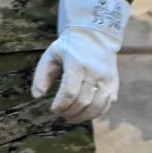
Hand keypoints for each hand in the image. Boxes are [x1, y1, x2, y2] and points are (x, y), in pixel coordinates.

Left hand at [32, 0, 126, 122]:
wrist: (95, 36)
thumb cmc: (69, 47)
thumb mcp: (51, 55)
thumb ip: (41, 76)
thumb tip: (37, 96)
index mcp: (76, 64)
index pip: (69, 92)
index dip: (60, 105)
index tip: (53, 109)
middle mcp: (94, 72)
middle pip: (82, 102)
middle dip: (69, 112)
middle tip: (60, 114)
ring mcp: (107, 79)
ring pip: (96, 107)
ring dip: (82, 117)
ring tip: (70, 117)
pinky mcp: (114, 84)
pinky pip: (106, 105)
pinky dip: (95, 114)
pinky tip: (84, 114)